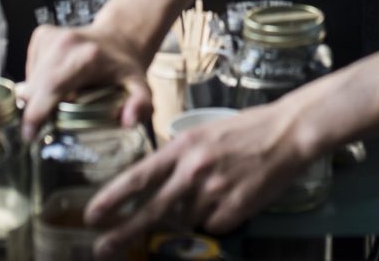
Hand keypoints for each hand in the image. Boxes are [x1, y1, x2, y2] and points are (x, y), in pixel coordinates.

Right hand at [21, 23, 151, 138]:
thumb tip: (128, 121)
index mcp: (86, 57)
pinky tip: (55, 86)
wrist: (120, 35)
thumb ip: (141, 105)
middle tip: (43, 130)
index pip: (51, 87)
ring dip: (36, 98)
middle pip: (35, 87)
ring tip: (56, 105)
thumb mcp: (140, 87)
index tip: (31, 135)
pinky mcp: (42, 34)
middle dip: (34, 112)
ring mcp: (51, 36)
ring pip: (29, 80)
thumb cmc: (125, 67)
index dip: (36, 113)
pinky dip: (37, 84)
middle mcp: (65, 43)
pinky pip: (30, 70)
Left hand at [84, 101, 318, 253]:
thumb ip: (179, 160)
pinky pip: (212, 225)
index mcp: (183, 145)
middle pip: (151, 209)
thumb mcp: (203, 135)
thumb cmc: (244, 130)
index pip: (139, 176)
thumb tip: (157, 188)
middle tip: (101, 248)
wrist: (285, 133)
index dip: (113, 197)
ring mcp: (213, 191)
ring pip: (184, 221)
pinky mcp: (233, 209)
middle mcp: (193, 169)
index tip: (92, 214)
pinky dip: (215, 218)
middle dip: (123, 232)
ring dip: (187, 217)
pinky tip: (230, 197)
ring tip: (210, 193)